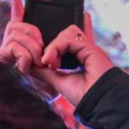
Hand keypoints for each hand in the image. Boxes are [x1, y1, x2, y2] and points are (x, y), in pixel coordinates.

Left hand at [0, 0, 115, 111]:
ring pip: (67, 32)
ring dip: (54, 46)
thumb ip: (45, 71)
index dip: (60, 34)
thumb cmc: (83, 95)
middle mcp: (85, 51)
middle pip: (67, 33)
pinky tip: (53, 60)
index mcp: (80, 59)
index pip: (69, 40)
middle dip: (53, 40)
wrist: (98, 102)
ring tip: (50, 62)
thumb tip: (30, 64)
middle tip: (45, 60)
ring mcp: (88, 48)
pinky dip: (57, 47)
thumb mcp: (57, 81)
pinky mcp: (90, 47)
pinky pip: (69, 37)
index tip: (47, 27)